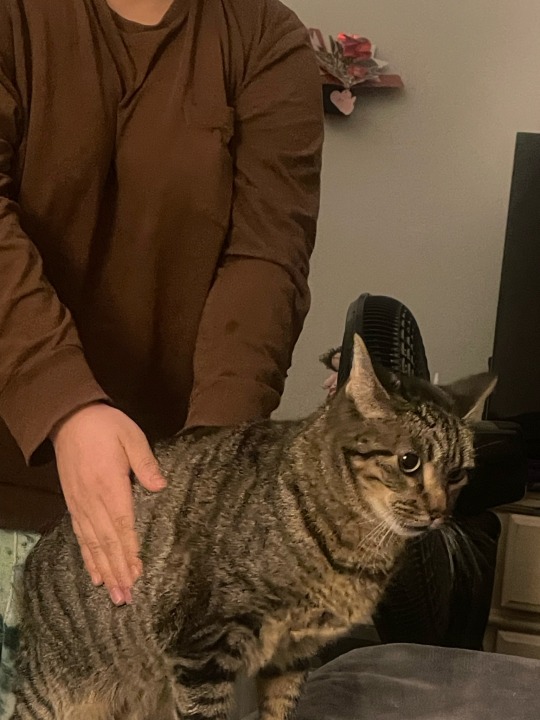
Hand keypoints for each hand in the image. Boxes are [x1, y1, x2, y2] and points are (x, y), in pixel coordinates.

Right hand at [51, 403, 165, 604]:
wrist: (69, 418)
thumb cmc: (106, 426)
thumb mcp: (131, 436)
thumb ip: (145, 463)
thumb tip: (161, 487)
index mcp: (110, 486)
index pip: (123, 526)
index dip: (130, 552)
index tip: (138, 575)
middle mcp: (93, 501)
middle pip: (107, 543)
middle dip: (118, 572)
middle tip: (127, 598)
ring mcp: (80, 504)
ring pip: (93, 544)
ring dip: (104, 571)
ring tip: (114, 595)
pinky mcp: (73, 503)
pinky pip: (80, 536)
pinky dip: (88, 557)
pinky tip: (95, 574)